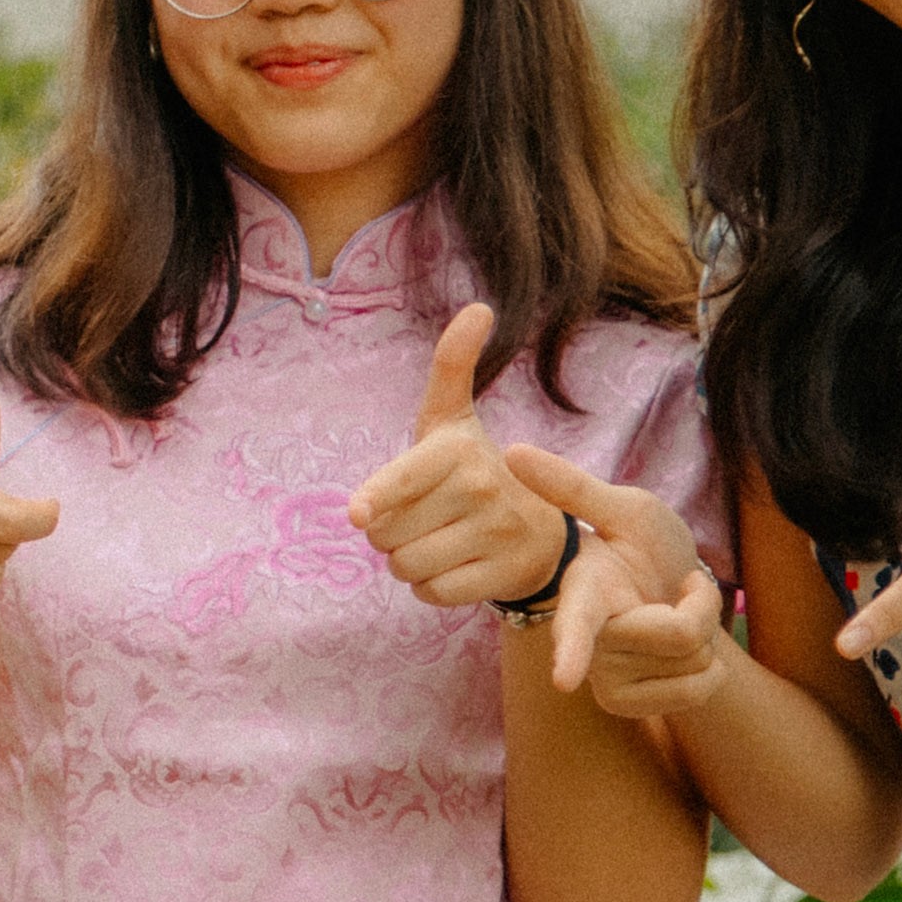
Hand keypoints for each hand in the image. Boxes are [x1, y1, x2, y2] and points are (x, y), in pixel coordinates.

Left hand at [343, 302, 570, 611]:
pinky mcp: (503, 575)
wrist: (543, 527)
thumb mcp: (455, 418)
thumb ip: (453, 365)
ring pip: (406, 567)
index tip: (358, 514)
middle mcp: (482, 488)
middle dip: (390, 534)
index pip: (399, 483)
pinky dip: (431, 589)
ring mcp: (496, 535)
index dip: (373, 501)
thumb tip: (480, 306)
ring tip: (437, 542)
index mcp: (459, 449)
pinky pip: (432, 594)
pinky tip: (454, 567)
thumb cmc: (475, 469)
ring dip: (408, 564)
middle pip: (386, 535)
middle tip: (422, 519)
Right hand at [505, 444, 739, 718]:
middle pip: (679, 632)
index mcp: (583, 592)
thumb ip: (571, 486)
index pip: (575, 624)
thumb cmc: (644, 547)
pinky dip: (710, 666)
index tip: (564, 679)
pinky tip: (683, 654)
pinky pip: (702, 690)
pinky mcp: (629, 708)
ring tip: (676, 614)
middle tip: (683, 586)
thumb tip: (510, 450)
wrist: (670, 595)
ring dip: (706, 630)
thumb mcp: (626, 509)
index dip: (572, 650)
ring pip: (695, 658)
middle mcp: (589, 642)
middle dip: (702, 602)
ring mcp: (606, 681)